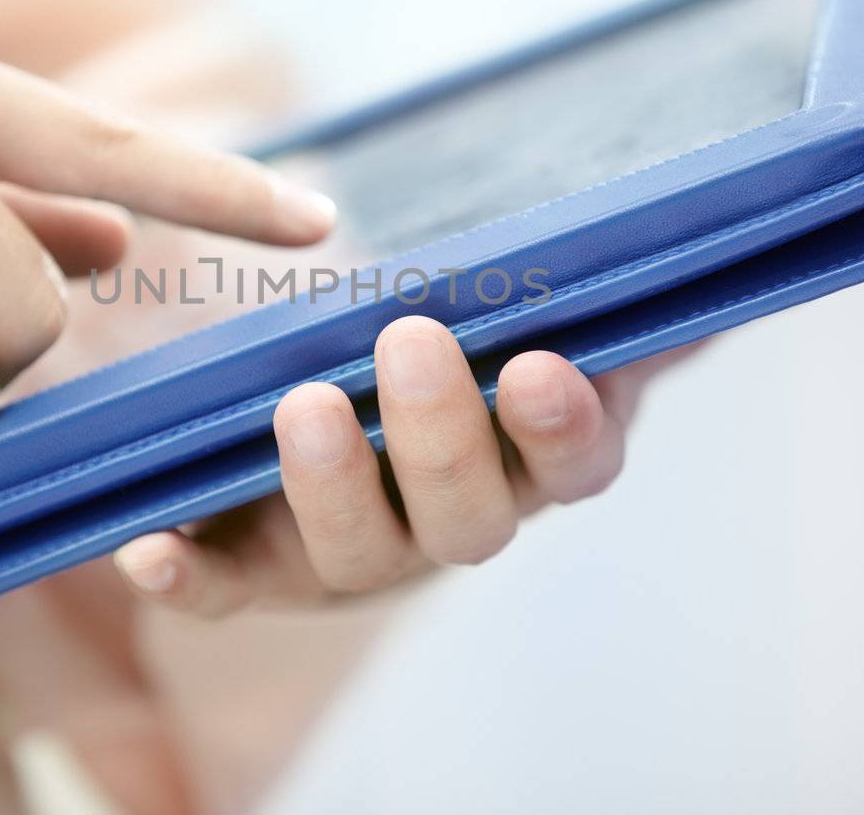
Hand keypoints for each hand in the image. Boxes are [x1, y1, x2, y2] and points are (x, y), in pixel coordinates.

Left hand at [113, 318, 686, 613]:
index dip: (562, 430)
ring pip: (355, 556)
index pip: (572, 468)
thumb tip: (712, 271)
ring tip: (305, 407)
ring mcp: (351, 552)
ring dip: (333, 490)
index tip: (543, 366)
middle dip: (443, 438)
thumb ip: (603, 289)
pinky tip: (151, 544)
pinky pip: (222, 592)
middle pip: (467, 520)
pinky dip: (189, 577)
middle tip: (411, 341)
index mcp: (527, 462)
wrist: (323, 369)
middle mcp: (447, 522)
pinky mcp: (255, 566)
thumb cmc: (446, 320)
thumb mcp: (519, 291)